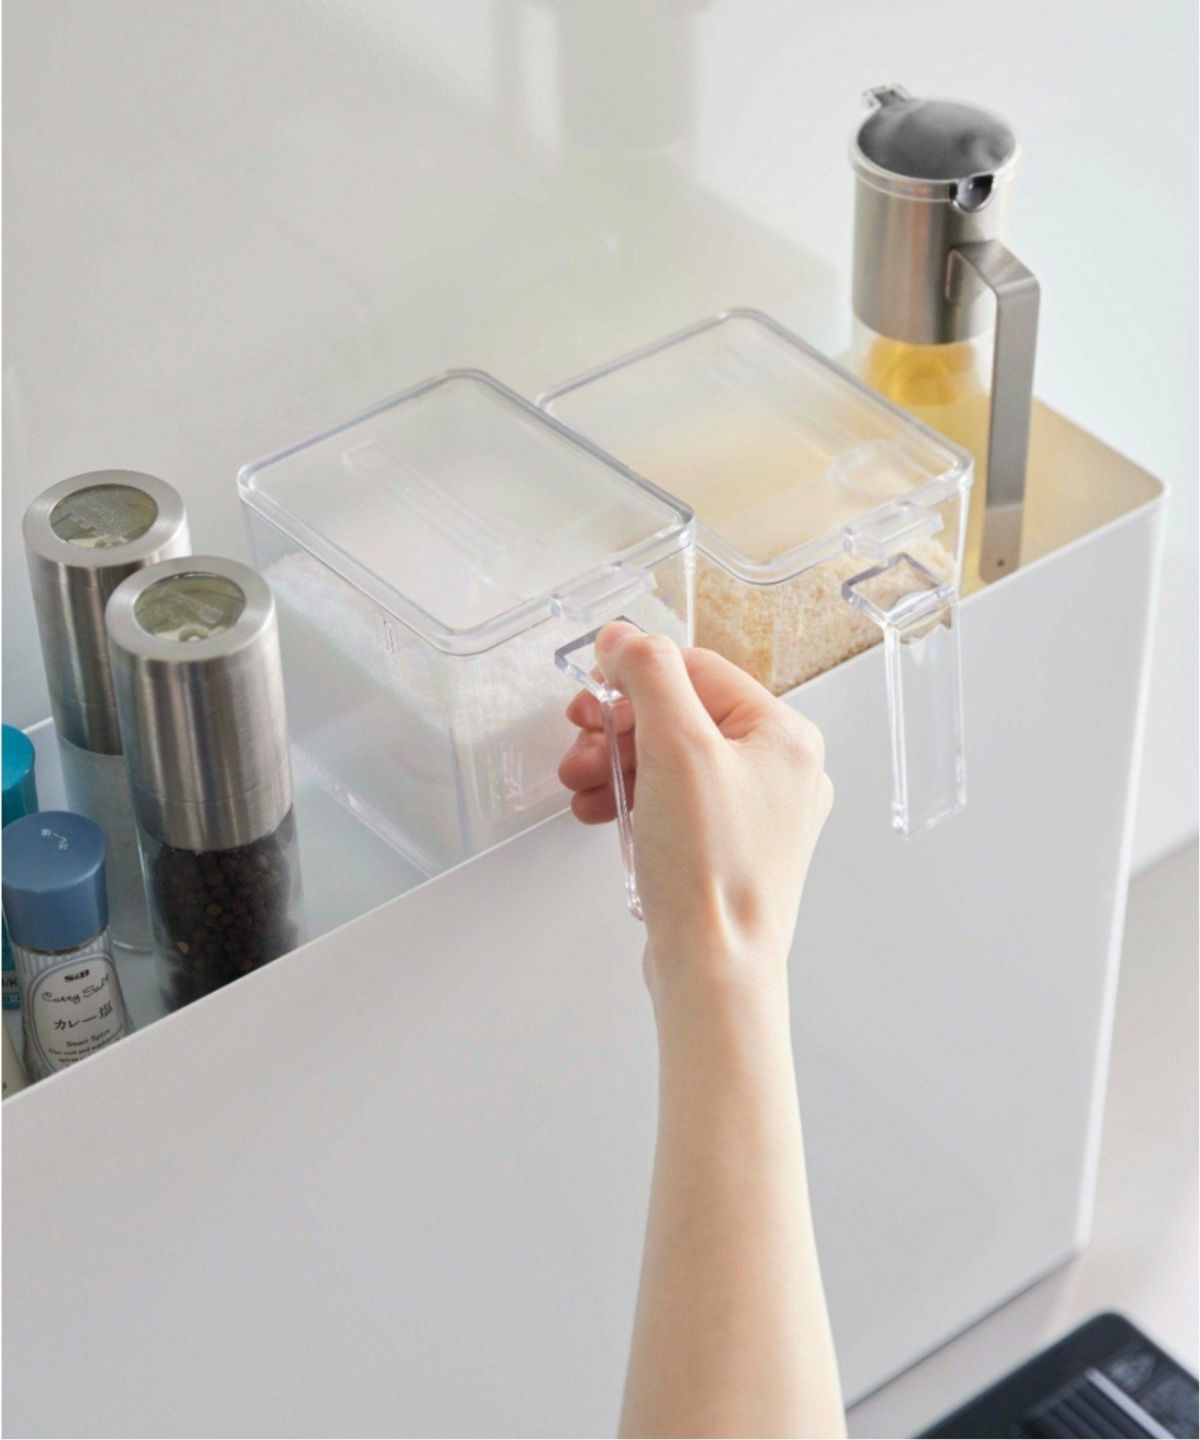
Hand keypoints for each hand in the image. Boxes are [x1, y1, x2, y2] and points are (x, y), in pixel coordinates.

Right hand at [558, 622, 832, 1008]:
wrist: (715, 970)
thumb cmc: (710, 869)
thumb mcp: (676, 747)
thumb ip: (650, 677)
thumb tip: (626, 637)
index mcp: (785, 735)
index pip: (700, 671)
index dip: (637, 673)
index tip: (591, 685)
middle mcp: (780, 770)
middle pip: (682, 717)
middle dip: (619, 727)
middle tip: (579, 740)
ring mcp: (756, 814)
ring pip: (672, 762)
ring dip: (617, 764)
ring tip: (580, 784)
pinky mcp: (728, 850)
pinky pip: (674, 804)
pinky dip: (633, 801)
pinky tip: (599, 813)